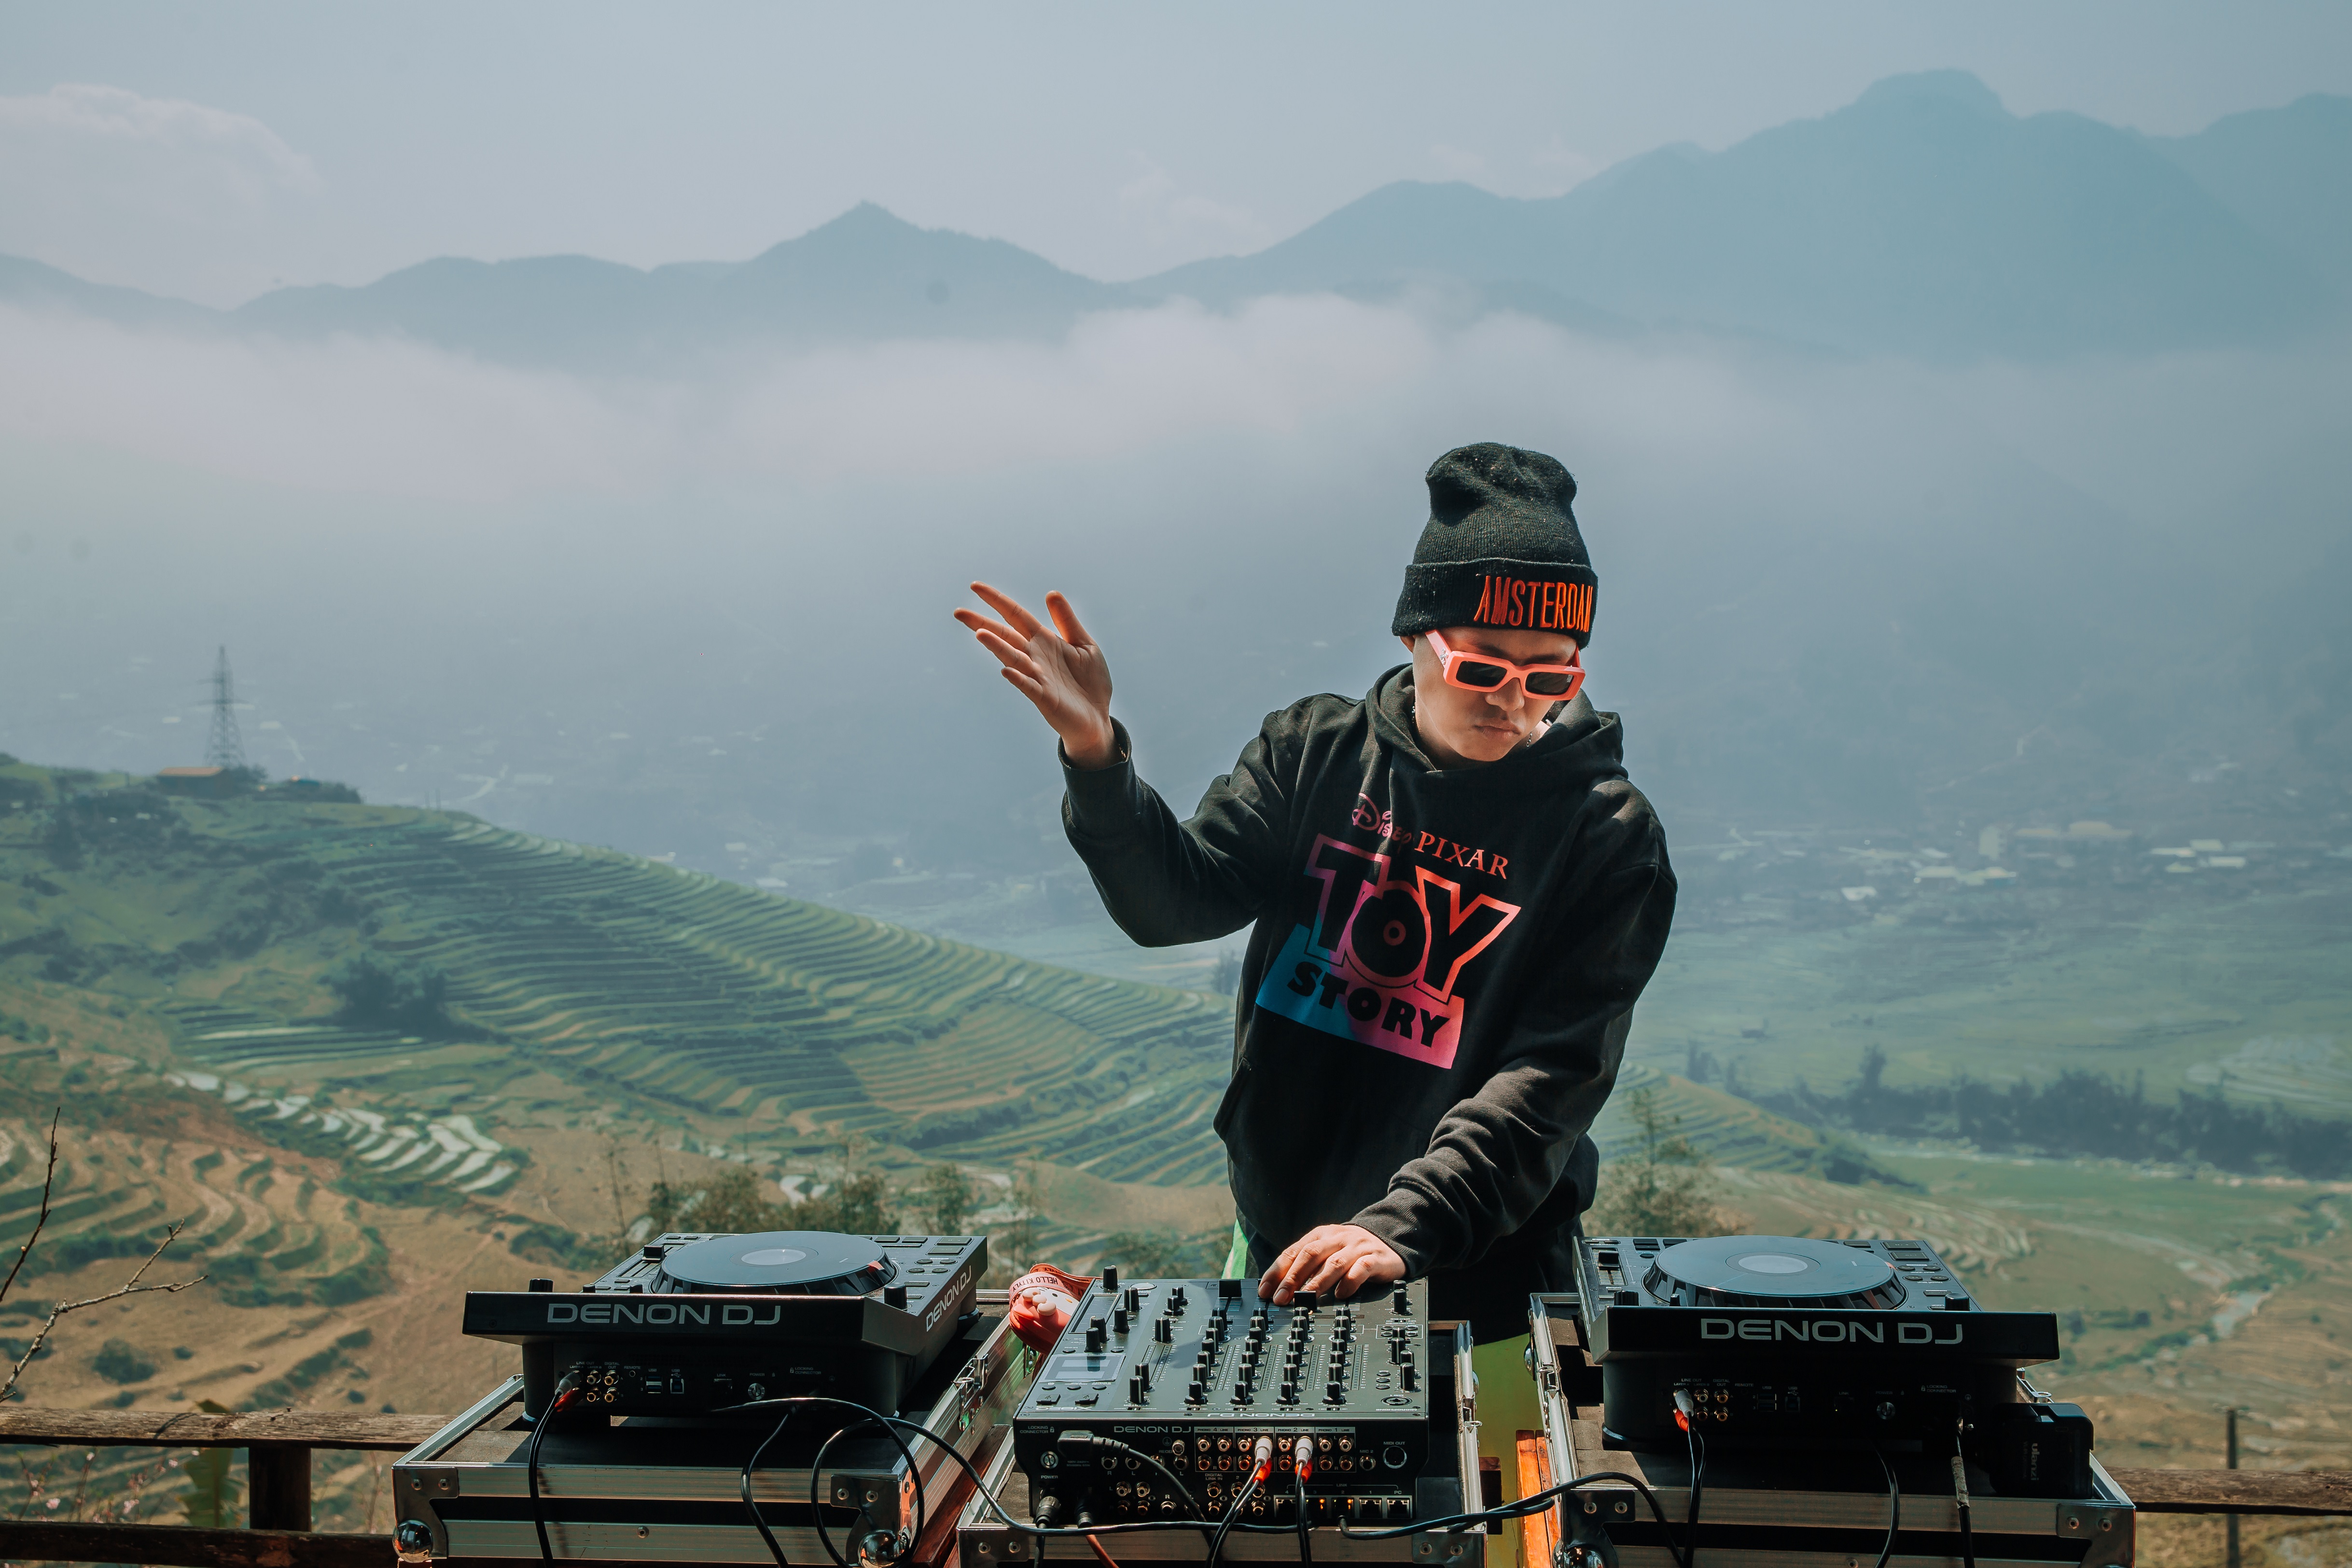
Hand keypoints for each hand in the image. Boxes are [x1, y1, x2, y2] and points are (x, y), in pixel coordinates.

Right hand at [953, 583, 1117, 767]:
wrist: (1097, 716)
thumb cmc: (1089, 681)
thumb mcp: (1084, 644)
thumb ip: (1067, 621)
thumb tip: (1051, 593)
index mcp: (1043, 640)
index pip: (1015, 615)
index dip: (997, 601)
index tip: (975, 586)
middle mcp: (1035, 656)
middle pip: (1005, 635)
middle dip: (982, 623)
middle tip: (959, 612)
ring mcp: (1037, 677)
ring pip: (1013, 658)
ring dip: (997, 647)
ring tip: (980, 634)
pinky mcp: (1044, 698)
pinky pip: (1028, 686)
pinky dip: (1018, 678)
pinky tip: (1006, 670)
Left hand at [1258, 1224, 1406, 1303]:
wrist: (1388, 1240)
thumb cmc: (1350, 1251)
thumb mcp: (1327, 1252)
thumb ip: (1306, 1266)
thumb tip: (1278, 1288)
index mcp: (1320, 1235)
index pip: (1293, 1251)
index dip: (1277, 1271)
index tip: (1266, 1290)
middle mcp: (1337, 1239)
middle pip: (1311, 1255)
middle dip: (1293, 1278)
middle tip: (1282, 1298)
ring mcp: (1357, 1247)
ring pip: (1334, 1263)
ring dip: (1317, 1282)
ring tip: (1306, 1298)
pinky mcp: (1376, 1258)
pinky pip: (1362, 1268)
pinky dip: (1350, 1281)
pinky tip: (1341, 1294)